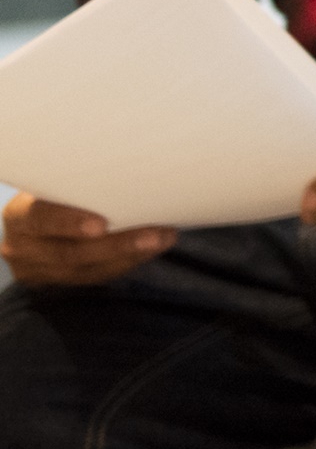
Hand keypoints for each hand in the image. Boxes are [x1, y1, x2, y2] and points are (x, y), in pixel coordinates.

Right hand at [0, 192, 175, 285]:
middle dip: (117, 245)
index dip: (69, 223)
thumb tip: (135, 167)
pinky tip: (152, 249)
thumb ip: (79, 183)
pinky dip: (127, 262)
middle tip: (155, 235)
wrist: (36, 221)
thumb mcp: (56, 184)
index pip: (40, 219)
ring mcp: (37, 269)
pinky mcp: (57, 282)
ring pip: (87, 269)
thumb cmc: (57, 190)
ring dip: (130, 255)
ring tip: (163, 239)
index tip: (101, 225)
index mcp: (19, 215)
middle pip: (69, 253)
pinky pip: (95, 276)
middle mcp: (21, 246)